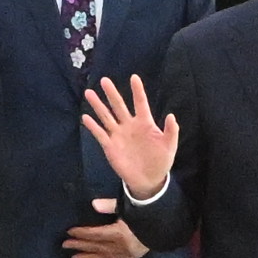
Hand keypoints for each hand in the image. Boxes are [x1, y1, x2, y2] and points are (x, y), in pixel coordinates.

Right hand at [81, 71, 177, 204]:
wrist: (149, 179)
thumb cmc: (160, 160)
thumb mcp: (169, 146)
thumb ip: (171, 131)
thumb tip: (171, 116)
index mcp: (145, 123)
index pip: (140, 103)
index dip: (137, 91)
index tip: (134, 77)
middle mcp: (129, 125)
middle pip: (119, 106)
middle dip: (112, 93)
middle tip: (104, 80)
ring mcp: (118, 135)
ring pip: (106, 116)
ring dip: (98, 105)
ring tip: (89, 93)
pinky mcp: (110, 146)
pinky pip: (100, 134)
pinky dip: (93, 126)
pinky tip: (85, 117)